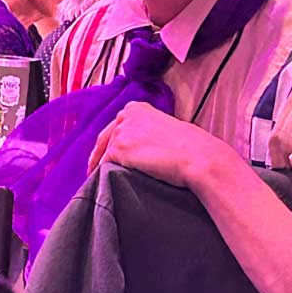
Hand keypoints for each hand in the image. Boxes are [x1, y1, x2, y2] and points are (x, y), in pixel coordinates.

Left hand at [87, 100, 234, 188]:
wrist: (199, 158)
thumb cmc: (191, 148)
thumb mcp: (164, 129)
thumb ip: (146, 132)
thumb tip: (137, 147)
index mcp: (136, 108)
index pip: (115, 127)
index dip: (109, 143)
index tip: (103, 154)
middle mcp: (125, 115)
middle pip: (104, 138)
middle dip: (98, 154)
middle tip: (93, 170)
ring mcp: (120, 132)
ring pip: (103, 152)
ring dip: (99, 166)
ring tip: (97, 180)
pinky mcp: (118, 149)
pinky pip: (103, 164)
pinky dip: (101, 174)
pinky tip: (100, 184)